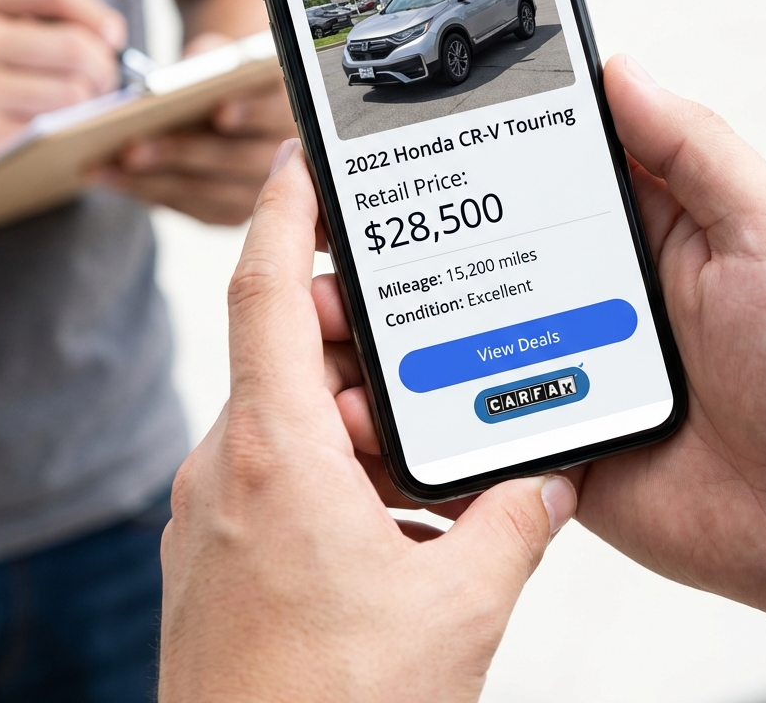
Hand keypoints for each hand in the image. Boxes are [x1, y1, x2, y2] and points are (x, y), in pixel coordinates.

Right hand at [0, 0, 124, 201]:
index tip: (110, 35)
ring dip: (90, 105)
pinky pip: (52, 132)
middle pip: (78, 47)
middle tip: (102, 82)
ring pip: (74, 94)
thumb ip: (22, 14)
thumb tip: (106, 32)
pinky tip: (54, 132)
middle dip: (105, 68)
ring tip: (77, 108)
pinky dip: (65, 133)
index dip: (96, 11)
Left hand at [101, 32, 295, 224]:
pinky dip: (148, 193)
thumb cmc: (225, 75)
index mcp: (289, 113)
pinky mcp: (228, 213)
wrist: (232, 100)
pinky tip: (113, 180)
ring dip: (150, 180)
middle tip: (133, 148)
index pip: (276, 114)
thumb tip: (189, 68)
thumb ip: (214, 56)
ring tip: (104, 167)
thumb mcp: (223, 53)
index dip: (250, 113)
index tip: (221, 111)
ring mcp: (256, 193)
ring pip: (205, 192)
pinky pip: (188, 207)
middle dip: (180, 153)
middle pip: (234, 161)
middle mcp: (284, 161)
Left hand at [158, 140, 576, 702]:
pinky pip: (274, 475)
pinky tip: (388, 517)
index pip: (263, 289)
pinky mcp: (218, 553)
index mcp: (273, 453)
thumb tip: (552, 483)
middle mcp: (227, 467)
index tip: (296, 156)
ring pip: (285, 420)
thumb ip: (512, 527)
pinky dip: (329, 469)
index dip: (280, 208)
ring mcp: (214, 512)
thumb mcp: (454, 609)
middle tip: (417, 335)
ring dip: (350, 417)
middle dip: (352, 335)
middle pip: (286, 356)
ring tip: (421, 443)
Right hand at [334, 54, 765, 651]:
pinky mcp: (547, 436)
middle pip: (472, 258)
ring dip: (393, 332)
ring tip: (328, 318)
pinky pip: (469, 420)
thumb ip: (694, 147)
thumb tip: (617, 69)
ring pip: (455, 337)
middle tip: (332, 237)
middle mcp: (581, 293)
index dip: (465, 156)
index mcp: (629, 232)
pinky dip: (418, 415)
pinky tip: (367, 406)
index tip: (391, 140)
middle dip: (398, 248)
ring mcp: (558, 365)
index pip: (528, 178)